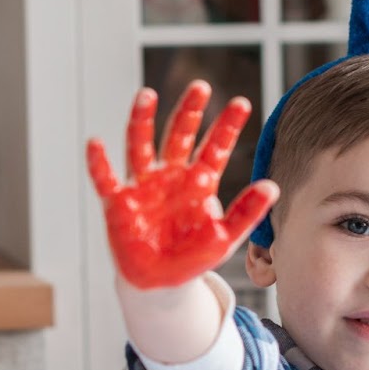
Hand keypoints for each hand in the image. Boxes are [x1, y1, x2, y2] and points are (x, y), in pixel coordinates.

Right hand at [86, 80, 277, 289]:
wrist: (160, 283)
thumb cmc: (193, 257)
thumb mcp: (225, 237)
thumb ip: (247, 213)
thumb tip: (273, 187)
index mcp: (199, 182)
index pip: (215, 147)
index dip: (227, 126)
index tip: (241, 103)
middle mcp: (171, 176)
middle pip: (179, 135)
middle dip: (189, 111)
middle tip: (201, 87)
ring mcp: (143, 186)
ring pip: (140, 145)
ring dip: (142, 120)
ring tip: (147, 94)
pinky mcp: (118, 202)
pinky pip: (106, 179)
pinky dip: (99, 163)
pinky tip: (95, 143)